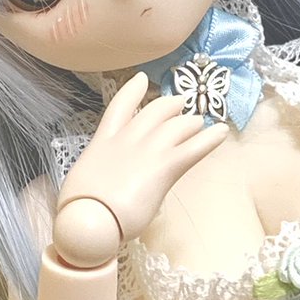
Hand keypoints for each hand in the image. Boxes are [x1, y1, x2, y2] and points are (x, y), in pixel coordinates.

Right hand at [53, 72, 228, 266]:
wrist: (87, 221)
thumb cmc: (78, 212)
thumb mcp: (82, 184)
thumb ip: (98, 175)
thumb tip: (104, 187)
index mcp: (103, 142)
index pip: (119, 107)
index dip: (132, 90)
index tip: (140, 78)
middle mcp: (126, 140)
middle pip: (154, 111)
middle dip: (169, 105)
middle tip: (180, 103)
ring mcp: (147, 151)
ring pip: (176, 126)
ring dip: (190, 123)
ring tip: (200, 123)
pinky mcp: (164, 167)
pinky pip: (194, 148)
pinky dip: (210, 138)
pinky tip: (221, 132)